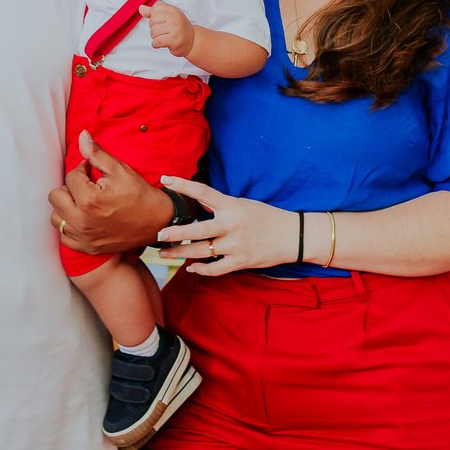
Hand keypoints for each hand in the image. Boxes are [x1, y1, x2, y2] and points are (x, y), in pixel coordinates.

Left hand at [49, 130, 172, 254]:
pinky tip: (83, 218)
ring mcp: (84, 237)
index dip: (82, 170)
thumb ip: (96, 153)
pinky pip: (64, 237)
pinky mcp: (88, 247)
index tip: (92, 171)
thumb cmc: (139, 194)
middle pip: (55, 197)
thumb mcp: (119, 169)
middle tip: (85, 186)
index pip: (70, 177)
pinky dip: (70, 226)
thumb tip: (82, 136)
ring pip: (56, 218)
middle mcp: (82, 221)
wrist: (156, 222)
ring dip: (66, 207)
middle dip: (69, 187)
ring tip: (82, 202)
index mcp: (89, 200)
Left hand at [140, 1, 194, 57]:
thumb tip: (141, 8)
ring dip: (156, 37)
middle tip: (164, 31)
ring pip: (153, 32)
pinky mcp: (174, 40)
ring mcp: (175, 29)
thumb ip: (153, 13)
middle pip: (152, 21)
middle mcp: (174, 18)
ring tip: (165, 37)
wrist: (192, 41)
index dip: (155, 17)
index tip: (163, 22)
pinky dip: (156, 44)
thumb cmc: (179, 29)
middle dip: (154, 28)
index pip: (155, 9)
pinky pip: (156, 42)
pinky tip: (163, 43)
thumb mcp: (168, 17)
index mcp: (173, 10)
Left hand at [156, 175, 300, 277]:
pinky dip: (201, 269)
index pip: (203, 192)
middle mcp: (232, 224)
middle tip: (158, 234)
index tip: (165, 180)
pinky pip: (215, 269)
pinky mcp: (241, 261)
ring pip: (202, 251)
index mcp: (232, 206)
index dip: (183, 185)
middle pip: (198, 230)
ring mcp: (236, 245)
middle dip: (176, 233)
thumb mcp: (243, 204)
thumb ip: (220, 205)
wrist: (292, 235)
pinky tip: (190, 267)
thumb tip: (198, 200)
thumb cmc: (265, 217)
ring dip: (180, 253)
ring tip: (164, 253)